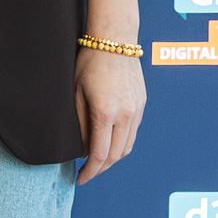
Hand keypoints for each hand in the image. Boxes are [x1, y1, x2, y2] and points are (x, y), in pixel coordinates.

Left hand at [73, 46, 144, 182]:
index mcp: (105, 113)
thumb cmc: (89, 63)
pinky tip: (110, 140)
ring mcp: (136, 110)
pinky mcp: (142, 104)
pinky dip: (122, 142)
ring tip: (98, 159)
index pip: (99, 155)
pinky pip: (133, 132)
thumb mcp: (76, 93)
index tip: (80, 179)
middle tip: (87, 172)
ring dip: (113, 157)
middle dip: (101, 168)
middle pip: (116, 155)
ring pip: (127, 146)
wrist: (115, 39)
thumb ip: (78, 124)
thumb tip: (81, 149)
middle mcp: (125, 115)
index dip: (89, 172)